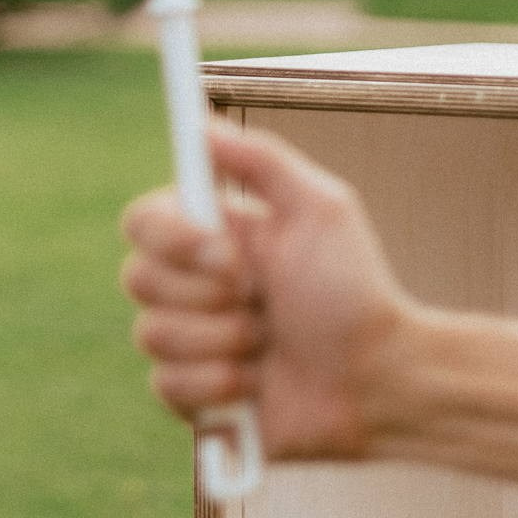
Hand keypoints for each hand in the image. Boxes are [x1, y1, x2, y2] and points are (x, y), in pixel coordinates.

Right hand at [120, 119, 415, 459]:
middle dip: (208, 298)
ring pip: (151, 335)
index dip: (173, 240)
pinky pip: (167, 386)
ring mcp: (187, 341)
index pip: (141, 222)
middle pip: (137, 279)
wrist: (380, 380)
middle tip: (262, 303)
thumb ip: (260, 159)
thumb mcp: (321, 209)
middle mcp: (189, 286)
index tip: (229, 256)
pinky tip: (258, 385)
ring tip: (268, 346)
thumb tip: (198, 123)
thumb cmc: (355, 292)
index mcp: (209, 237)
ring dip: (223, 343)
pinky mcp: (191, 395)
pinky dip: (220, 385)